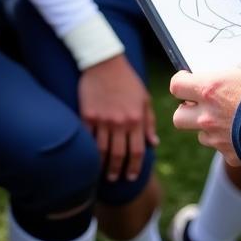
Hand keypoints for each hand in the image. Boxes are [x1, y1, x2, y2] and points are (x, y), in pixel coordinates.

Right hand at [78, 54, 158, 182]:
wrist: (104, 61)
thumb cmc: (127, 80)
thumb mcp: (144, 98)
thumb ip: (149, 122)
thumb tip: (153, 144)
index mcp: (136, 119)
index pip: (137, 151)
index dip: (135, 167)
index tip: (131, 176)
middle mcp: (120, 122)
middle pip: (118, 155)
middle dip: (117, 171)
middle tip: (115, 178)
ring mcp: (102, 119)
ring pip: (102, 151)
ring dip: (102, 166)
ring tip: (102, 173)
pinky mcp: (87, 115)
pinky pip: (88, 138)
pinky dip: (89, 151)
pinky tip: (89, 157)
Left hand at [169, 48, 240, 164]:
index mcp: (210, 89)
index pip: (177, 86)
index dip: (181, 82)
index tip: (188, 78)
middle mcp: (208, 115)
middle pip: (178, 117)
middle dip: (186, 111)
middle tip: (201, 104)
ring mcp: (218, 139)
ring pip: (201, 136)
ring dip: (209, 129)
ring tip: (228, 120)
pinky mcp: (232, 157)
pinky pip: (225, 151)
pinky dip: (231, 145)